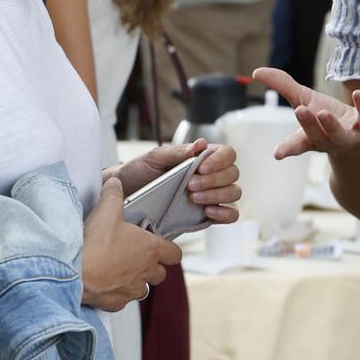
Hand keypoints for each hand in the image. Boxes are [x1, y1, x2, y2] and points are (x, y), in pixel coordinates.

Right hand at [81, 176, 181, 310]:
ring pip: (143, 289)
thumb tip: (115, 182)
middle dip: (152, 266)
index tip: (162, 246)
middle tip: (136, 256)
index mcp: (150, 249)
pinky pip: (123, 300)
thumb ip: (114, 193)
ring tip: (120, 270)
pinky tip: (105, 283)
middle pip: (160, 274)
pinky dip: (117, 293)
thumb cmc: (95, 242)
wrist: (75, 273)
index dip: (170, 250)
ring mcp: (131, 290)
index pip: (175, 253)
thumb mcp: (106, 209)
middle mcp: (145, 272)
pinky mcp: (116, 303)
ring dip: (136, 281)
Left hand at [113, 140, 241, 224]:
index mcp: (202, 157)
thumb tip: (201, 144)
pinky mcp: (207, 215)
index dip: (220, 160)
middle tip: (190, 185)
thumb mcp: (155, 158)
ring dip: (217, 195)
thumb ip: (178, 152)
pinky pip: (230, 215)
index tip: (201, 168)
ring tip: (194, 198)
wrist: (126, 195)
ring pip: (233, 193)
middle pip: (233, 174)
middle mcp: (211, 175)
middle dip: (214, 180)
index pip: (228, 153)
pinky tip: (208, 212)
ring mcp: (211, 195)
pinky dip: (225, 213)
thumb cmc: (140, 171)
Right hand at [251, 67, 359, 160]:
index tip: (277, 153)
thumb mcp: (304, 100)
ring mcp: (350, 136)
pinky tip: (358, 94)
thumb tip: (256, 72)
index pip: (297, 144)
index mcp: (310, 137)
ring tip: (323, 113)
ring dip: (331, 125)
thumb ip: (282, 86)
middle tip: (300, 112)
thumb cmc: (326, 119)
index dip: (287, 148)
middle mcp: (329, 140)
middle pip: (317, 136)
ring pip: (339, 135)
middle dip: (309, 125)